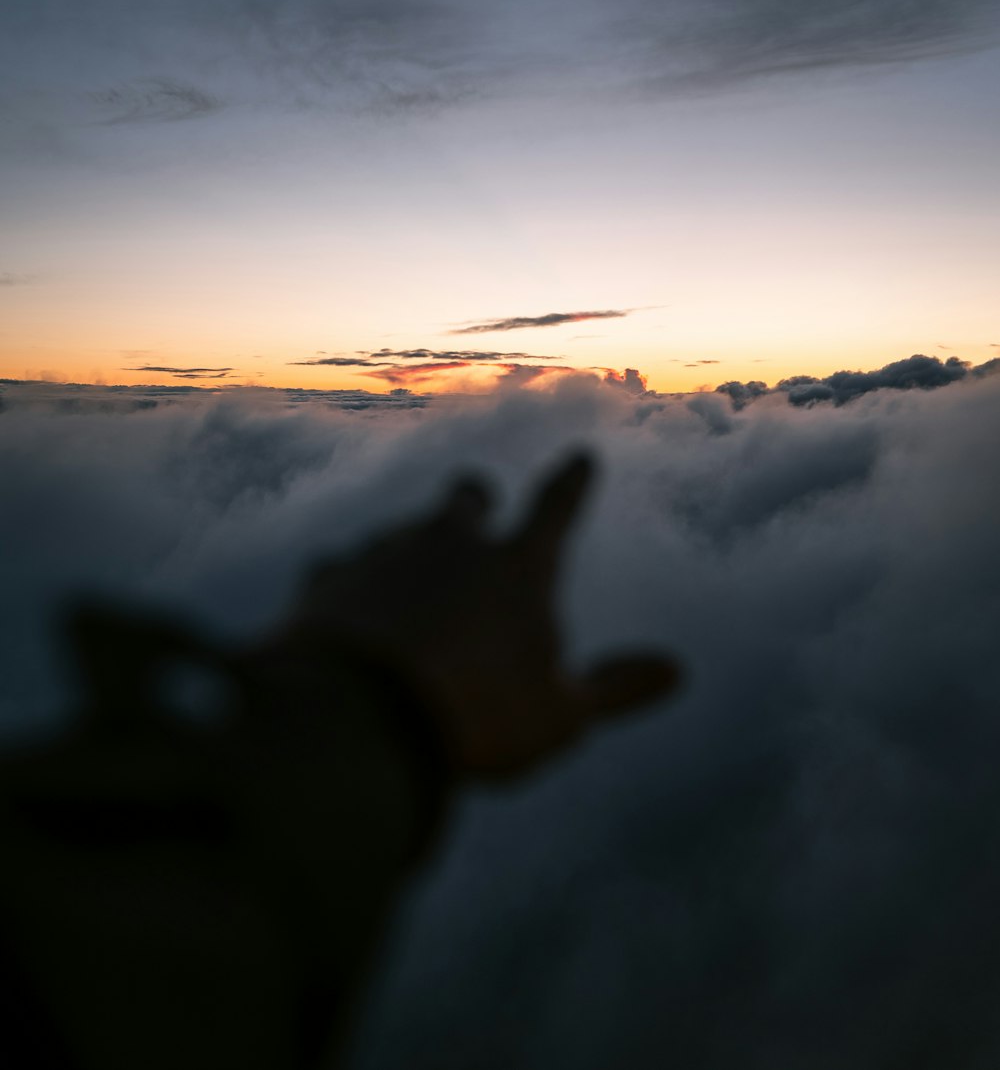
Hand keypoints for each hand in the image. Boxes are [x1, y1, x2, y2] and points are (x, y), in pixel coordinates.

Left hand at [277, 454, 681, 777]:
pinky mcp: (327, 577)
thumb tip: (676, 671)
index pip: (556, 510)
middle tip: (475, 504)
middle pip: (465, 499)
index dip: (572, 484)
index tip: (580, 457)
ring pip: (400, 532)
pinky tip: (342, 612)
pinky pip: (340, 567)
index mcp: (518, 568)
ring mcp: (384, 552)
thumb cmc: (476, 718)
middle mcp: (451, 542)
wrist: (355, 719)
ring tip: (405, 592)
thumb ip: (614, 689)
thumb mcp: (561, 716)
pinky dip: (348, 586)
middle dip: (473, 500)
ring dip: (407, 552)